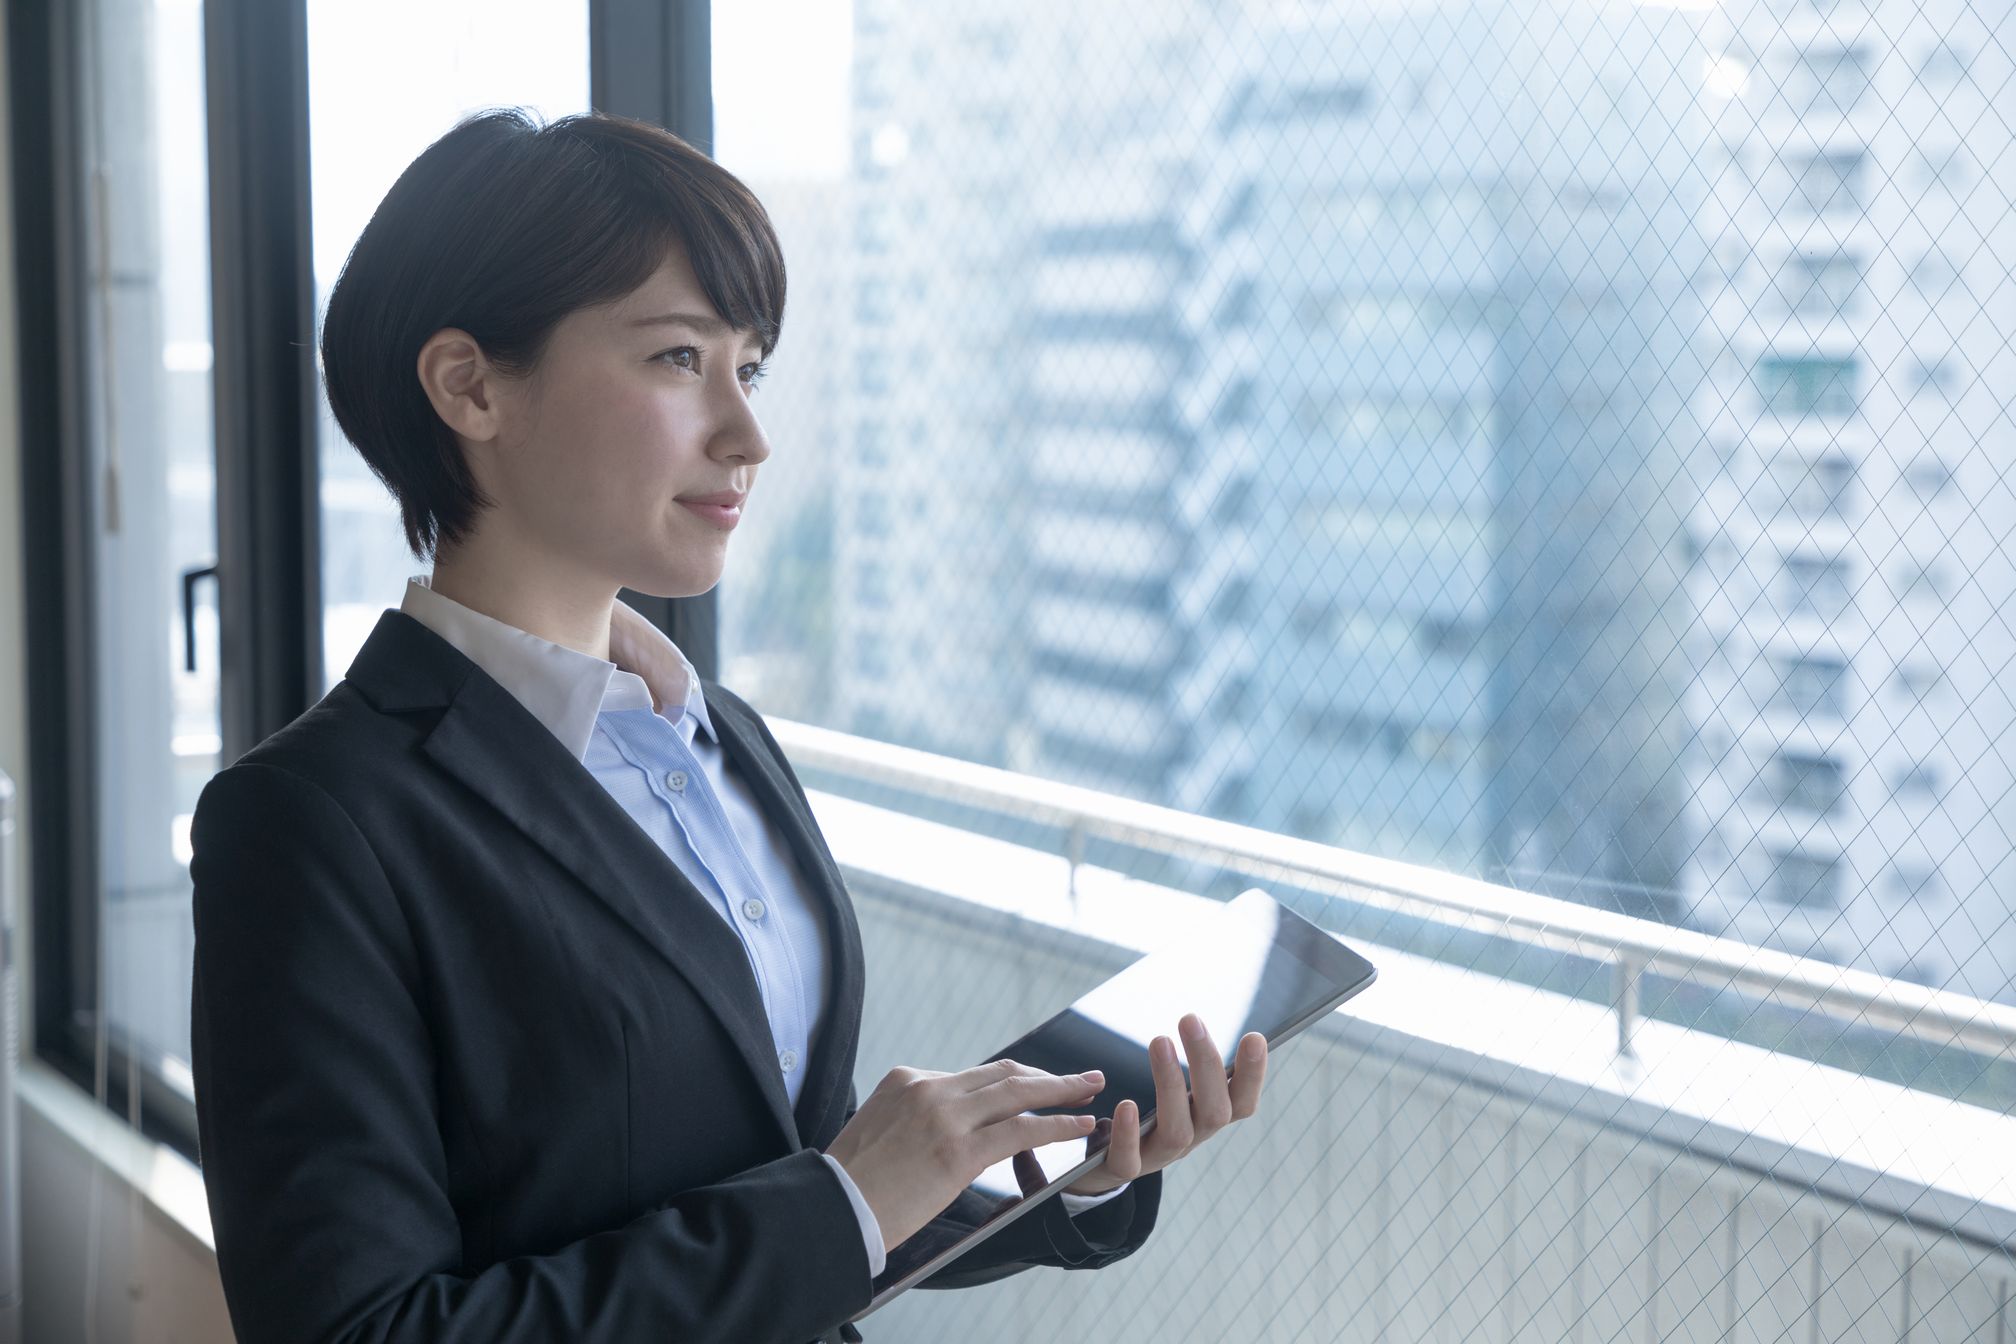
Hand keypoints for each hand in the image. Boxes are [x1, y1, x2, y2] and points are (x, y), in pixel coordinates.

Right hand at [825, 1059, 1107, 1251]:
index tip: (1038, 1085)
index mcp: (907, 1080)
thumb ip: (914, 1116)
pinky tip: (1078, 1124)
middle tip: (1080, 1076)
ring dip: (1062, 1090)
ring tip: (1090, 1089)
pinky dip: (1056, 1124)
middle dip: (1046, 1076)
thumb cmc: (851, 1182)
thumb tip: (943, 1128)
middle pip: (1003, 1074)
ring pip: (1018, 1094)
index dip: (1014, 1080)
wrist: (831, 1207)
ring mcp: (945, 1116)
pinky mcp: (958, 1151)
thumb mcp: (878, 1128)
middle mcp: (929, 1089)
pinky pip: (1021, 1130)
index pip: (973, 1075)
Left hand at [1060, 1013, 1268, 1196]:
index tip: (1254, 1037)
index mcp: (1206, 1117)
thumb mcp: (1169, 1090)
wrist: (1101, 1165)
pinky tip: (1127, 1105)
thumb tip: (1185, 1029)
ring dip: (1170, 1084)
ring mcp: (1158, 1157)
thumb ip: (1183, 1064)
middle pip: (1215, 1112)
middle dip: (1206, 1065)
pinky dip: (1128, 1134)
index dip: (1252, 1075)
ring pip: (1177, 1132)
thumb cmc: (1144, 1117)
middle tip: (1190, 1019)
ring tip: (1159, 1041)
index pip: (1242, 1102)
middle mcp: (1191, 1139)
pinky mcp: (1123, 1168)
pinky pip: (1129, 1160)